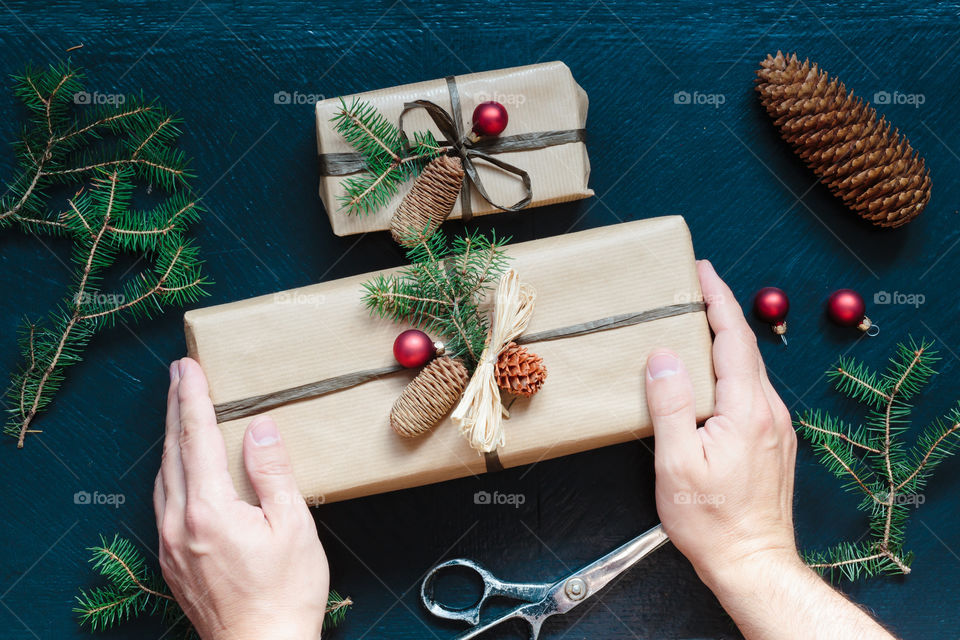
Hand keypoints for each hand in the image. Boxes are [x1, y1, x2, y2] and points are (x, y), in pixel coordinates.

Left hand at [154, 357, 328, 639]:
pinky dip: (171, 471)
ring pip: (164, 476)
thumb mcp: (292, 526)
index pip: (197, 438)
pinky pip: (163, 501)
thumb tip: (261, 429)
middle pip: (173, 451)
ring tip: (179, 410)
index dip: (193, 398)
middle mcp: (178, 522)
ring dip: (170, 438)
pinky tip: (180, 467)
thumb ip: (272, 473)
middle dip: (175, 408)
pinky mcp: (171, 560)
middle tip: (178, 374)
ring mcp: (169, 543)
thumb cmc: (284, 592)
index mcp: (209, 509)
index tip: (189, 366)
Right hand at [645, 260, 799, 587]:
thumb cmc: (711, 520)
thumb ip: (670, 404)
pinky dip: (730, 368)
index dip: (716, 299)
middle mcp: (769, 412)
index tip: (701, 270)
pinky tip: (711, 374)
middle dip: (720, 311)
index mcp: (746, 410)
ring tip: (695, 324)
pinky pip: (751, 390)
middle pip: (744, 347)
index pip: (732, 338)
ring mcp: (776, 427)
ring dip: (724, 340)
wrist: (753, 561)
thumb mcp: (677, 463)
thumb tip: (664, 356)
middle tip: (693, 288)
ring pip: (749, 369)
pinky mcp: (773, 441)